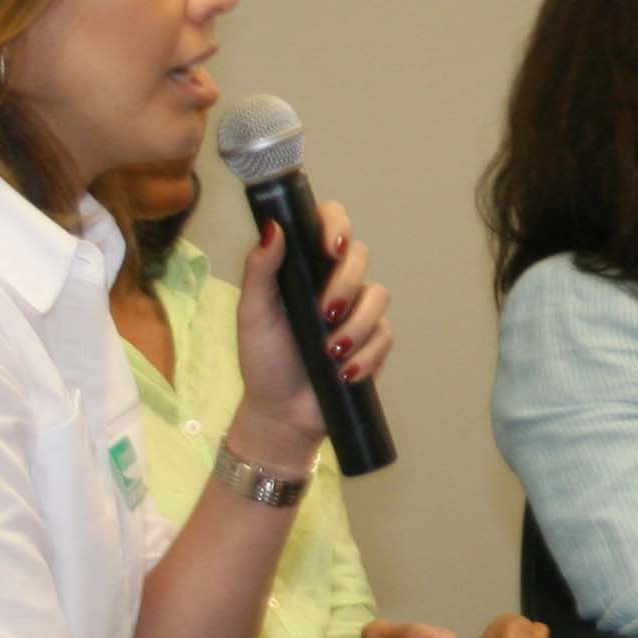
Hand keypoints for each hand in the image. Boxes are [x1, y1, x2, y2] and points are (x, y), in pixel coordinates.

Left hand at [233, 200, 392, 450]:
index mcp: (305, 267)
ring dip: (357, 325)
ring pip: (379, 295)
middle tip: (325, 313)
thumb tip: (274, 226)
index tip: (331, 247)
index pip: (329, 223)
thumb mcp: (253, 314)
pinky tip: (344, 373)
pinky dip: (366, 355)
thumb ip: (260, 269)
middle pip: (360, 255)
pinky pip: (385, 336)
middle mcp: (335, 282)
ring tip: (331, 352)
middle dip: (346, 283)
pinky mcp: (373, 342)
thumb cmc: (263, 360)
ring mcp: (357, 311)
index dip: (337, 225)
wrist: (281, 413)